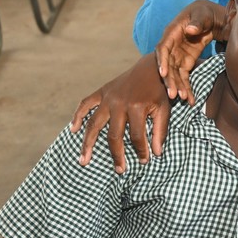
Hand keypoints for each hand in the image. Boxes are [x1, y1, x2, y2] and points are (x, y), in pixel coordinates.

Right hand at [70, 53, 172, 170]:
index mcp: (137, 107)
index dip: (141, 150)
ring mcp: (108, 97)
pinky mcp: (101, 92)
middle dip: (116, 154)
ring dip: (87, 143)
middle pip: (114, 135)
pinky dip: (77, 116)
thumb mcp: (164, 109)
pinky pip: (85, 104)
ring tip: (84, 160)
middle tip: (119, 170)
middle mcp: (119, 103)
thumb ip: (161, 131)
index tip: (144, 161)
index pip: (137, 136)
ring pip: (94, 124)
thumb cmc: (159, 91)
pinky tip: (73, 130)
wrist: (151, 67)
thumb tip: (157, 153)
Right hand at [156, 0, 229, 102]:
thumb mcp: (202, 14)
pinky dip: (186, 86)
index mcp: (172, 32)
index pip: (163, 48)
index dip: (161, 60)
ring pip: (174, 73)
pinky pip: (184, 76)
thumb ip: (198, 22)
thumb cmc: (204, 12)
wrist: (212, 17)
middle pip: (167, 64)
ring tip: (183, 98)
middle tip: (173, 94)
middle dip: (169, 79)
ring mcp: (178, 54)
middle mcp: (172, 45)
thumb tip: (190, 29)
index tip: (163, 73)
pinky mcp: (186, 61)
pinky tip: (190, 99)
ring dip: (178, 86)